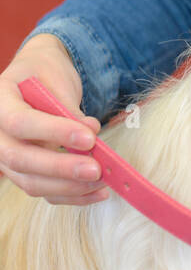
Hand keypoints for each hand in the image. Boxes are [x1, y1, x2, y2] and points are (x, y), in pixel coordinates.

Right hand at [0, 34, 105, 203]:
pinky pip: (43, 191)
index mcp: (0, 101)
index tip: (89, 138)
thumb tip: (91, 133)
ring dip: (69, 186)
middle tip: (96, 169)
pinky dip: (71, 195)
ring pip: (30, 182)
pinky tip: (98, 192)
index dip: (54, 133)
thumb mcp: (56, 79)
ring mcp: (6, 157)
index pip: (20, 122)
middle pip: (20, 159)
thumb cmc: (45, 74)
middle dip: (60, 168)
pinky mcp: (23, 172)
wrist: (36, 77)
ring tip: (102, 180)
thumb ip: (69, 108)